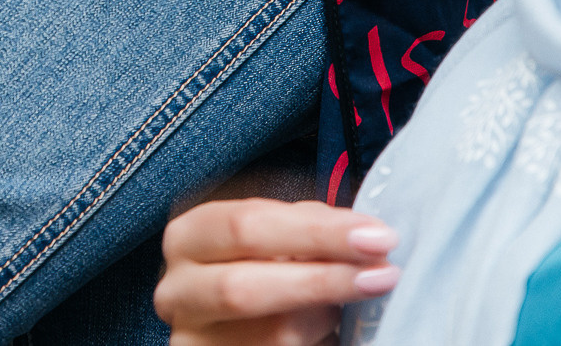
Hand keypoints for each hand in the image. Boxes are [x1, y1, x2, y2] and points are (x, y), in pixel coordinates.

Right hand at [154, 199, 398, 345]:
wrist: (236, 322)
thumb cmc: (261, 266)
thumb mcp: (276, 237)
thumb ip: (307, 228)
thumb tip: (362, 232)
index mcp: (188, 239)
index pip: (245, 227)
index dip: (315, 232)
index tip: (375, 235)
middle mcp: (178, 292)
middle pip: (244, 288)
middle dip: (322, 279)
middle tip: (382, 273)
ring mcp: (193, 341)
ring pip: (269, 336)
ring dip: (324, 318)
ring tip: (361, 301)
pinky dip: (319, 340)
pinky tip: (338, 331)